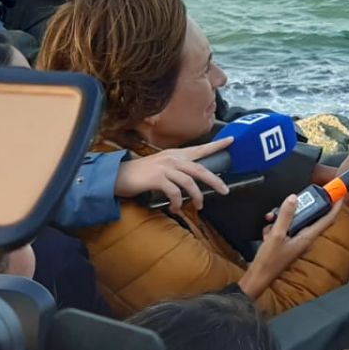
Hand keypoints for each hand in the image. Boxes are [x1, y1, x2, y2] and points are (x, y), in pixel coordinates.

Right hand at [114, 139, 231, 210]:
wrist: (117, 176)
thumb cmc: (140, 174)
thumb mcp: (161, 167)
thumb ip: (176, 171)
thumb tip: (192, 182)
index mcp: (175, 155)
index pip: (200, 149)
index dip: (216, 145)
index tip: (231, 141)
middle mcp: (172, 158)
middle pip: (200, 169)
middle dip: (215, 181)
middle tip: (225, 191)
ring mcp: (164, 168)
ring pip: (190, 182)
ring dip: (196, 197)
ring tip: (198, 207)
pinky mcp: (157, 178)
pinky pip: (174, 192)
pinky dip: (178, 202)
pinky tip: (176, 208)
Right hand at [239, 195, 342, 299]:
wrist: (257, 277)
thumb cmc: (268, 262)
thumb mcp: (276, 235)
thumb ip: (285, 216)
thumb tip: (293, 199)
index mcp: (307, 237)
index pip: (327, 219)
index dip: (335, 206)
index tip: (339, 195)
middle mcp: (303, 238)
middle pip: (309, 216)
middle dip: (300, 207)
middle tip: (295, 199)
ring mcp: (294, 240)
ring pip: (293, 220)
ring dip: (282, 217)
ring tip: (271, 219)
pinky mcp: (285, 241)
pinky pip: (283, 227)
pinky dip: (274, 226)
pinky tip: (267, 232)